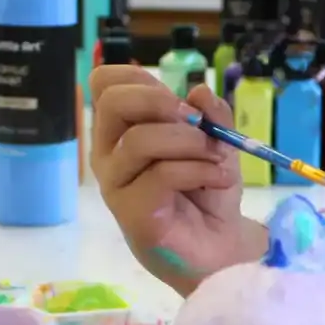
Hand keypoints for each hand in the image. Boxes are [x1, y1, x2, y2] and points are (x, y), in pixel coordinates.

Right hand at [90, 63, 265, 293]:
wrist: (220, 245)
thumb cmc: (207, 190)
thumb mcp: (217, 142)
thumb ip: (212, 114)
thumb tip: (198, 93)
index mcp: (122, 130)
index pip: (105, 83)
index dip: (142, 79)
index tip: (180, 102)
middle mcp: (109, 154)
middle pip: (113, 103)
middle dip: (161, 102)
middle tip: (197, 122)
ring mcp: (116, 185)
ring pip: (140, 140)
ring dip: (191, 142)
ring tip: (218, 157)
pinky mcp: (131, 213)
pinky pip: (162, 175)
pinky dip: (200, 170)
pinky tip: (220, 179)